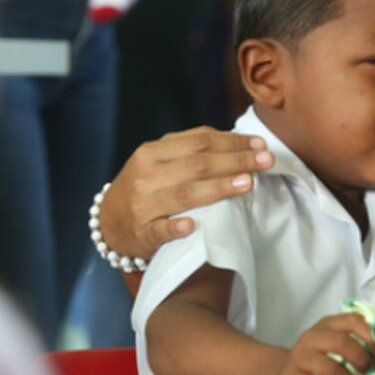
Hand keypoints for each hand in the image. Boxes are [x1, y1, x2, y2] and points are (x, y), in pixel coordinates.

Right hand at [99, 127, 274, 259]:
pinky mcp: (141, 233)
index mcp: (153, 152)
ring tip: (247, 183)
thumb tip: (238, 143)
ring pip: (184, 194)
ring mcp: (142, 205)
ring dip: (218, 188)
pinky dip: (175, 227)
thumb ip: (191, 151)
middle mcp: (147, 174)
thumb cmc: (146, 189)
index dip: (232, 142)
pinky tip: (193, 226)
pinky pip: (159, 230)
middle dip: (235, 161)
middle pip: (197, 164)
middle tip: (266, 161)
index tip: (260, 145)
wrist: (108, 222)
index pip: (199, 141)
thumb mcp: (160, 162)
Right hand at [275, 314, 374, 374]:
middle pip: (341, 342)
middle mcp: (310, 338)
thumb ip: (360, 344)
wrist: (285, 374)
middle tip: (369, 373)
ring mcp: (298, 358)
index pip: (351, 320)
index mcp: (325, 325)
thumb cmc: (320, 362)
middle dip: (361, 359)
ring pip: (331, 368)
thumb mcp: (337, 346)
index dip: (370, 334)